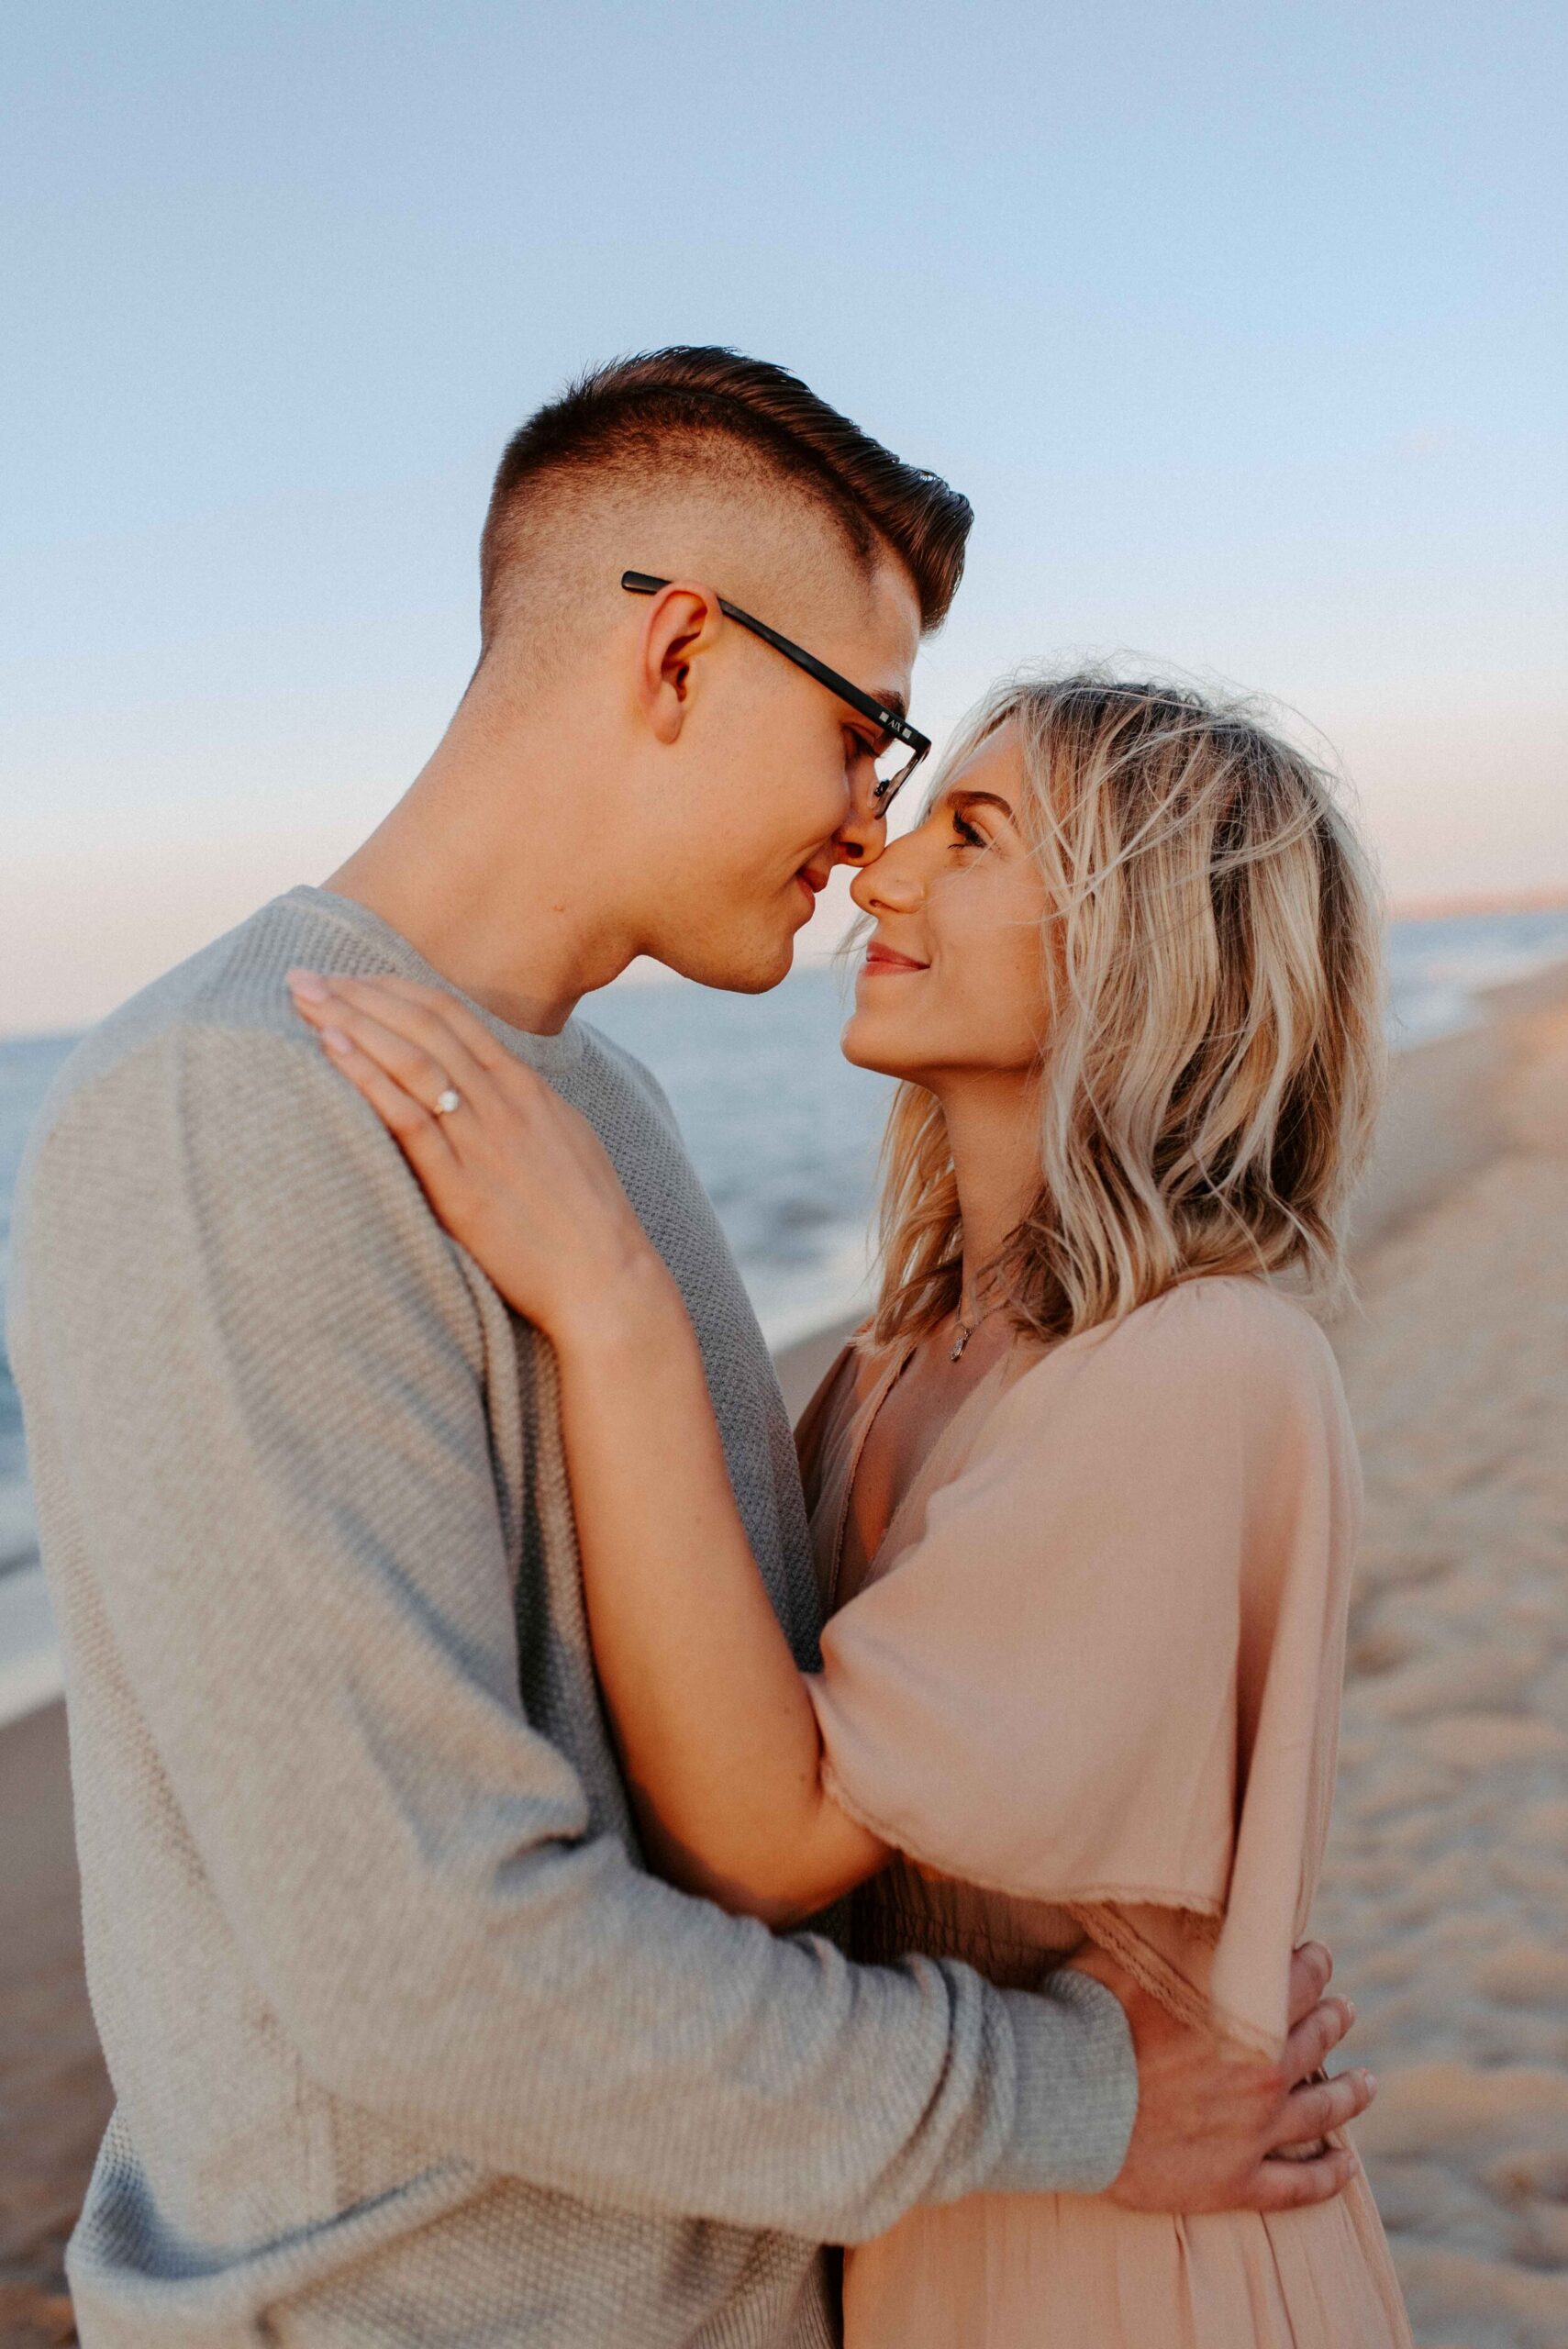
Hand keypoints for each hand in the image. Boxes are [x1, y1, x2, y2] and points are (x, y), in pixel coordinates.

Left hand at [286, 970, 674, 1340]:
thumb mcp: (563, 1141)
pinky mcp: (462, 1186)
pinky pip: (408, 1118)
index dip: (394, 989)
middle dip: (357, 994)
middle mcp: (502, 1101)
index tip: (351, 978)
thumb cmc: (587, 1220)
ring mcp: (482, 1140)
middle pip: (420, 1026)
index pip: (451, 1015)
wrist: (606, 1277)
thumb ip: (522, 1108)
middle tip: (303, 975)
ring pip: (409, 1060)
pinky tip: (331, 1050)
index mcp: (526, 1087)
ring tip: (301, 998)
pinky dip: (367, 1077)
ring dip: (350, 1021)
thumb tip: (490, 1088)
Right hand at [1069, 1939, 1373, 2213]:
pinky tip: (1346, 2167)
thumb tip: (1186, 1898)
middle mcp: (1262, 2072)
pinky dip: (1328, 2175)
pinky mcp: (1234, 2182)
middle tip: (1344, 2010)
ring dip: (1350, 2094)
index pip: (1296, 1978)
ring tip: (1366, 2083)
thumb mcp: (1131, 1956)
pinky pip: (1298, 2186)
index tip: (1317, 1956)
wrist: (1065, 2104)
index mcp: (1242, 2012)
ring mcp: (1253, 2132)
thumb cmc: (1090, 2021)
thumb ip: (1170, 1937)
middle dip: (1332, 2019)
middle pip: (1315, 2039)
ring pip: (1322, 2111)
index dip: (1310, 1964)